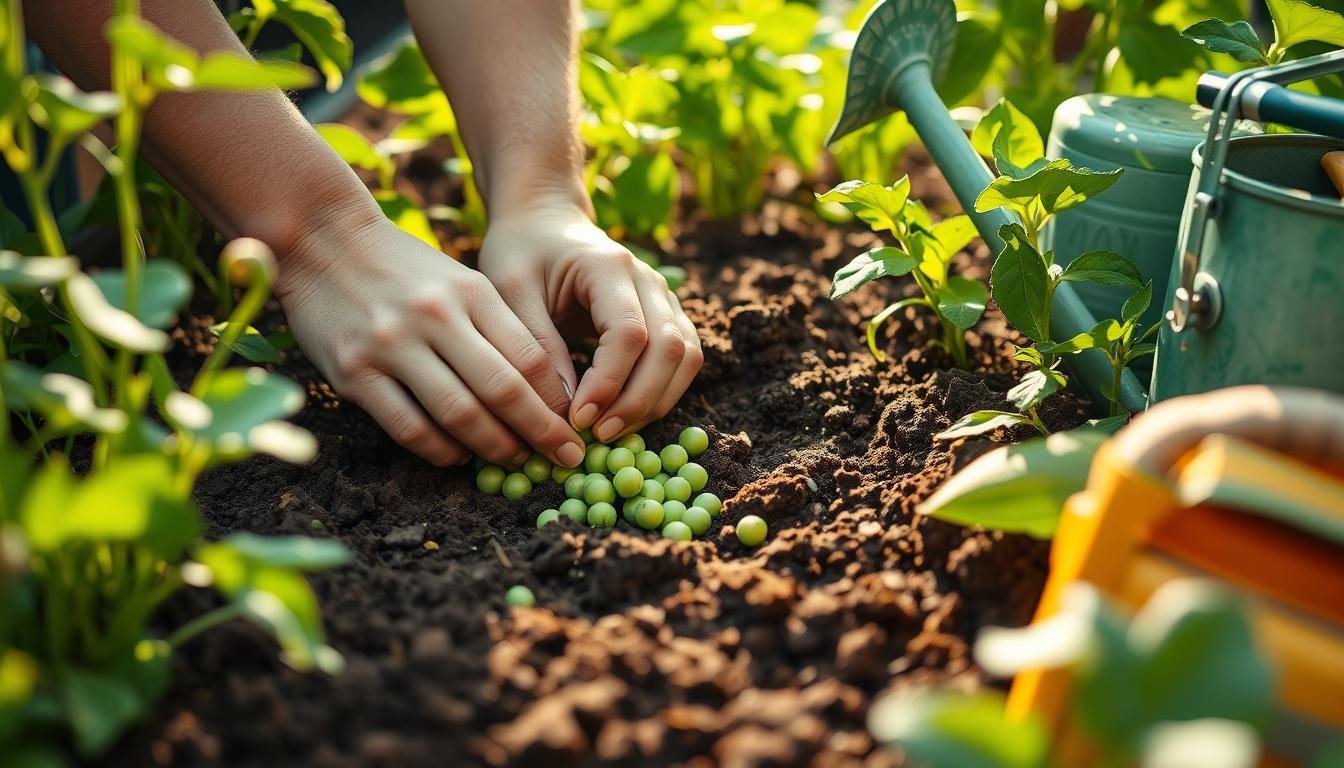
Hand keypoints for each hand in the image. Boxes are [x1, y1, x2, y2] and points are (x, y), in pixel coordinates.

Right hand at [275, 213, 585, 467]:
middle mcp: (435, 317)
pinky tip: (457, 455)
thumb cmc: (403, 268)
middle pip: (503, 390)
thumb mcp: (460, 280)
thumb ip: (498, 328)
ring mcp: (391, 345)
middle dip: (541, 433)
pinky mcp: (353, 372)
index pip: (530, 357)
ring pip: (459, 414)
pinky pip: (408, 426)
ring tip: (513, 460)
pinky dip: (440, 450)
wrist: (322, 239)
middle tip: (564, 459)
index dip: (558, 402)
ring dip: (494, 447)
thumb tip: (545, 391)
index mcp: (471, 292)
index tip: (574, 428)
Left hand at [478, 197, 702, 442]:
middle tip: (596, 436)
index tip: (577, 419)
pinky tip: (625, 415)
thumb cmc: (520, 253)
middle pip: (669, 349)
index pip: (629, 333)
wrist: (544, 224)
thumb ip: (538, 348)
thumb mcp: (511, 293)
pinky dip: (661, 393)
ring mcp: (665, 297)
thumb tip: (564, 413)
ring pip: (685, 358)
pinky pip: (683, 360)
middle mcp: (649, 279)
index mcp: (609, 265)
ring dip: (654, 402)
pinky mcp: (668, 316)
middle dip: (636, 401)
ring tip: (610, 432)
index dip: (609, 383)